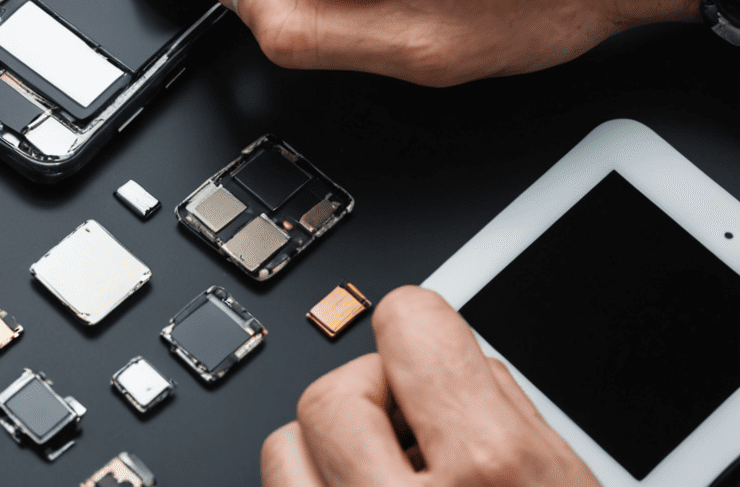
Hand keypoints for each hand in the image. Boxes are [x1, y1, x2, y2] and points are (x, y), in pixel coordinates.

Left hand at [262, 286, 596, 485]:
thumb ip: (511, 417)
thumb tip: (460, 355)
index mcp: (497, 471)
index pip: (413, 324)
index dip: (421, 332)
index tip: (422, 345)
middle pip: (335, 389)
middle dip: (373, 402)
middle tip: (415, 439)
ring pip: (285, 446)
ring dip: (330, 455)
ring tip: (384, 481)